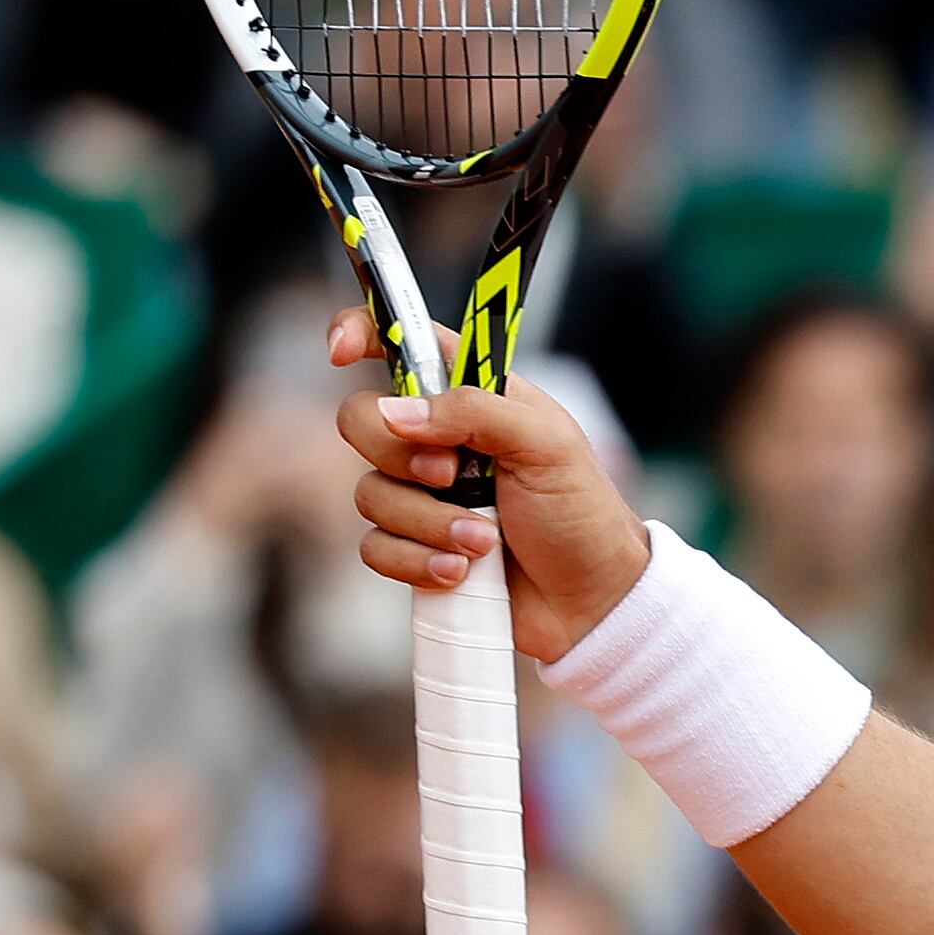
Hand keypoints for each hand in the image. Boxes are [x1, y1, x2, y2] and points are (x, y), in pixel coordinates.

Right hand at [332, 307, 657, 663]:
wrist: (592, 601)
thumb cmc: (581, 513)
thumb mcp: (547, 444)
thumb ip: (474, 411)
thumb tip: (393, 412)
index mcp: (471, 396)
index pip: (402, 343)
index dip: (361, 333)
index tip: (340, 354)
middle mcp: (438, 439)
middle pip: (361, 419)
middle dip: (399, 454)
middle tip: (451, 476)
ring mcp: (421, 495)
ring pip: (369, 493)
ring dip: (429, 522)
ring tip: (484, 542)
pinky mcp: (414, 546)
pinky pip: (375, 546)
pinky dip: (417, 562)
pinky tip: (461, 573)